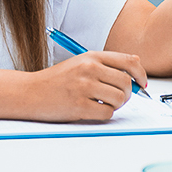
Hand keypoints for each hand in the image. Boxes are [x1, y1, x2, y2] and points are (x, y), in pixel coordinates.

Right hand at [23, 51, 147, 121]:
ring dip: (116, 105)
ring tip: (103, 103)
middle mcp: (89, 69)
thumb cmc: (57, 80)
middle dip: (127, 94)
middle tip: (118, 98)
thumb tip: (136, 65)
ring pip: (119, 99)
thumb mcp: (81, 63)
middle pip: (127, 83)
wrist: (29, 92)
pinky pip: (107, 113)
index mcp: (91, 57)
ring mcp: (84, 87)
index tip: (141, 83)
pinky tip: (93, 110)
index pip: (129, 62)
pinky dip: (104, 114)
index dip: (140, 74)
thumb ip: (106, 63)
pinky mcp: (79, 106)